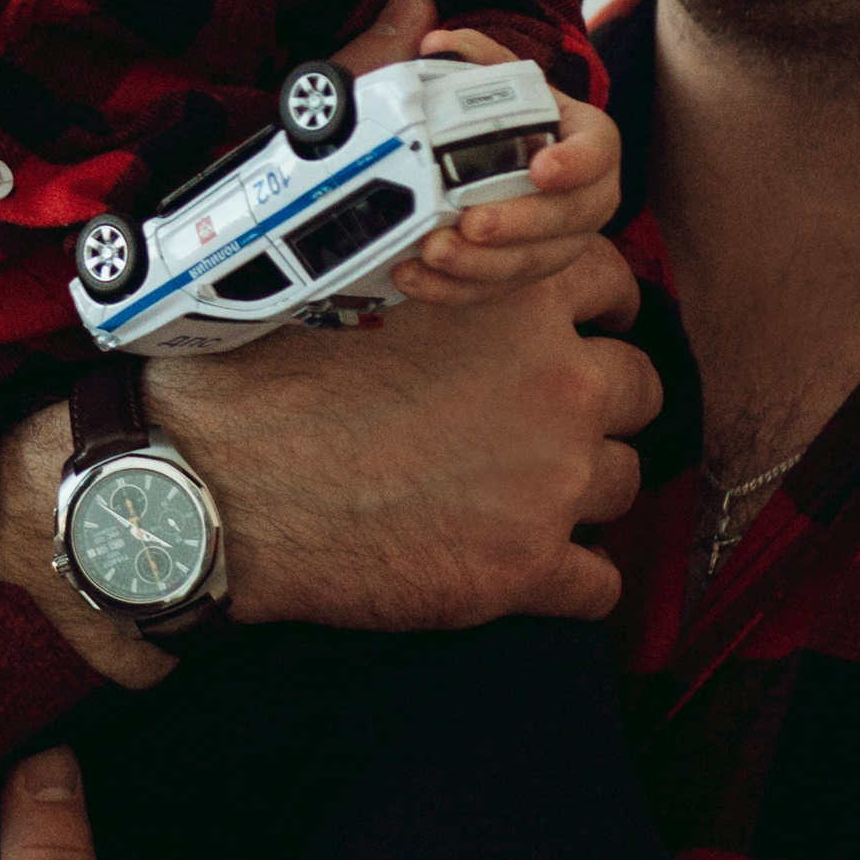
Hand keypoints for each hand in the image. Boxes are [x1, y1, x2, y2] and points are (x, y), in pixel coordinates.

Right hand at [142, 233, 654, 627]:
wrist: (219, 485)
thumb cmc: (268, 383)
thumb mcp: (361, 287)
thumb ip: (446, 282)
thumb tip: (468, 277)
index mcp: (514, 298)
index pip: (613, 285)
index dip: (592, 312)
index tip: (572, 332)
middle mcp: (555, 383)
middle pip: (640, 389)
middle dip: (598, 405)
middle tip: (540, 423)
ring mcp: (551, 481)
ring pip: (622, 484)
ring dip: (578, 490)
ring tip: (509, 494)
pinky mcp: (529, 569)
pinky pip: (600, 581)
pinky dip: (565, 577)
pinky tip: (511, 564)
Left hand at [387, 25, 620, 303]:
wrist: (480, 160)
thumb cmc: (492, 116)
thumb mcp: (484, 80)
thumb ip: (467, 58)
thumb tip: (435, 40)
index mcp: (583, 137)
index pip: (598, 148)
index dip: (577, 161)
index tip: (541, 168)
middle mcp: (583, 193)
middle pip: (572, 218)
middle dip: (522, 225)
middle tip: (473, 224)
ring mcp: (557, 240)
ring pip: (534, 263)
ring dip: (484, 265)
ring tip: (435, 252)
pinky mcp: (522, 271)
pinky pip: (496, 290)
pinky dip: (454, 289)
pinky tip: (414, 278)